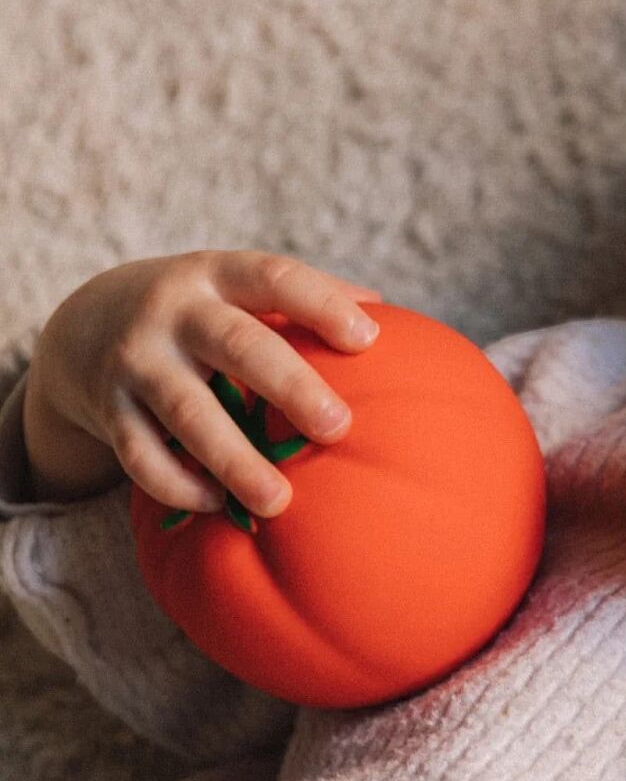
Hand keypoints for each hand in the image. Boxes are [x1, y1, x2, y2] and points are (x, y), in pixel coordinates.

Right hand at [25, 250, 384, 515]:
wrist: (87, 325)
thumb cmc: (199, 310)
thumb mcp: (236, 285)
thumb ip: (302, 294)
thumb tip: (383, 309)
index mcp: (217, 275)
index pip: (275, 278)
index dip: (322, 305)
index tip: (368, 339)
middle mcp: (173, 313)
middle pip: (237, 345)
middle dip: (290, 386)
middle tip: (339, 428)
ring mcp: (136, 361)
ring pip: (188, 412)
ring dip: (235, 459)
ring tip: (280, 500)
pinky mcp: (109, 410)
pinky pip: (142, 455)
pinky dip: (178, 485)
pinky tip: (217, 505)